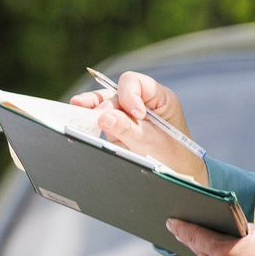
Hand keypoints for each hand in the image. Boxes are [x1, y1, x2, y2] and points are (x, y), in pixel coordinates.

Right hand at [72, 70, 207, 183]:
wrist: (177, 172)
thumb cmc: (172, 155)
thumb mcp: (150, 142)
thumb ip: (127, 128)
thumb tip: (103, 117)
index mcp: (159, 98)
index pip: (136, 83)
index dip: (129, 95)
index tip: (135, 115)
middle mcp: (143, 102)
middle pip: (117, 92)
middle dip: (107, 104)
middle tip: (98, 118)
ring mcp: (129, 114)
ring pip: (107, 102)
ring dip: (93, 105)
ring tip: (77, 106)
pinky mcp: (118, 126)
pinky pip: (103, 116)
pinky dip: (91, 116)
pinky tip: (79, 114)